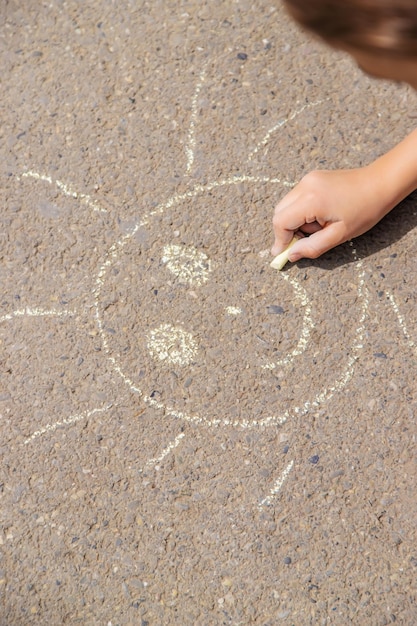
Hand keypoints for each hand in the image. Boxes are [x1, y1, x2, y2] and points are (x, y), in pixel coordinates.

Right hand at [271, 167, 389, 261]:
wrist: (380, 183)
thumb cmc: (365, 210)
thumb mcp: (340, 235)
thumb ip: (312, 247)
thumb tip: (291, 255)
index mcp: (311, 200)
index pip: (281, 222)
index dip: (280, 240)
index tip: (283, 253)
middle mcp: (305, 185)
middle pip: (279, 212)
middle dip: (287, 230)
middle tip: (305, 241)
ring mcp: (308, 179)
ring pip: (287, 205)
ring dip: (295, 221)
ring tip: (320, 226)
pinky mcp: (312, 178)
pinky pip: (296, 198)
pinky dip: (301, 211)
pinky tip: (321, 216)